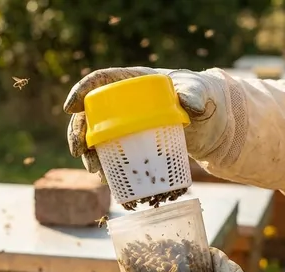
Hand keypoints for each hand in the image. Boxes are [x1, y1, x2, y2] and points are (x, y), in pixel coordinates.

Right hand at [63, 67, 228, 178]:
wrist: (213, 123)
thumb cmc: (206, 98)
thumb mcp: (202, 93)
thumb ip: (196, 94)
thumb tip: (188, 102)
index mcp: (135, 79)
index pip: (101, 80)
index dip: (82, 90)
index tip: (71, 108)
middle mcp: (124, 99)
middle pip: (91, 111)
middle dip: (78, 131)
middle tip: (79, 152)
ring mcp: (127, 121)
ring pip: (96, 134)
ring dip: (89, 153)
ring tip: (96, 171)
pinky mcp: (133, 141)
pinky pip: (111, 151)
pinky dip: (106, 164)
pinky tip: (107, 179)